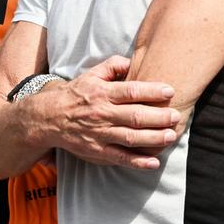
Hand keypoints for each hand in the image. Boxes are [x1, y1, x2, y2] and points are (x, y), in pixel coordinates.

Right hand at [45, 55, 179, 168]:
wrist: (47, 118)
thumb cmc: (74, 95)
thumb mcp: (89, 75)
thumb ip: (112, 66)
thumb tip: (132, 61)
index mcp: (101, 93)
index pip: (130, 91)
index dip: (152, 91)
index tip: (170, 91)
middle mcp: (102, 114)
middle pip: (136, 116)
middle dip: (159, 117)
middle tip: (176, 116)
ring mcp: (99, 134)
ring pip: (131, 137)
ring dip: (154, 138)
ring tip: (171, 135)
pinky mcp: (97, 151)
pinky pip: (120, 157)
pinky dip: (138, 161)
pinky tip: (154, 162)